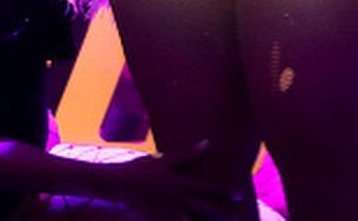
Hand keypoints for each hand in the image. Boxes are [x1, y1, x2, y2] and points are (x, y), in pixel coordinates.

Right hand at [117, 142, 244, 220]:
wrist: (118, 185)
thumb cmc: (141, 169)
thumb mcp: (164, 160)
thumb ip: (187, 155)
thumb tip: (207, 143)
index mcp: (179, 184)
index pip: (207, 190)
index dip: (224, 193)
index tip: (239, 195)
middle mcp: (176, 201)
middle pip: (204, 210)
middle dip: (222, 214)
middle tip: (239, 216)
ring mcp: (167, 214)